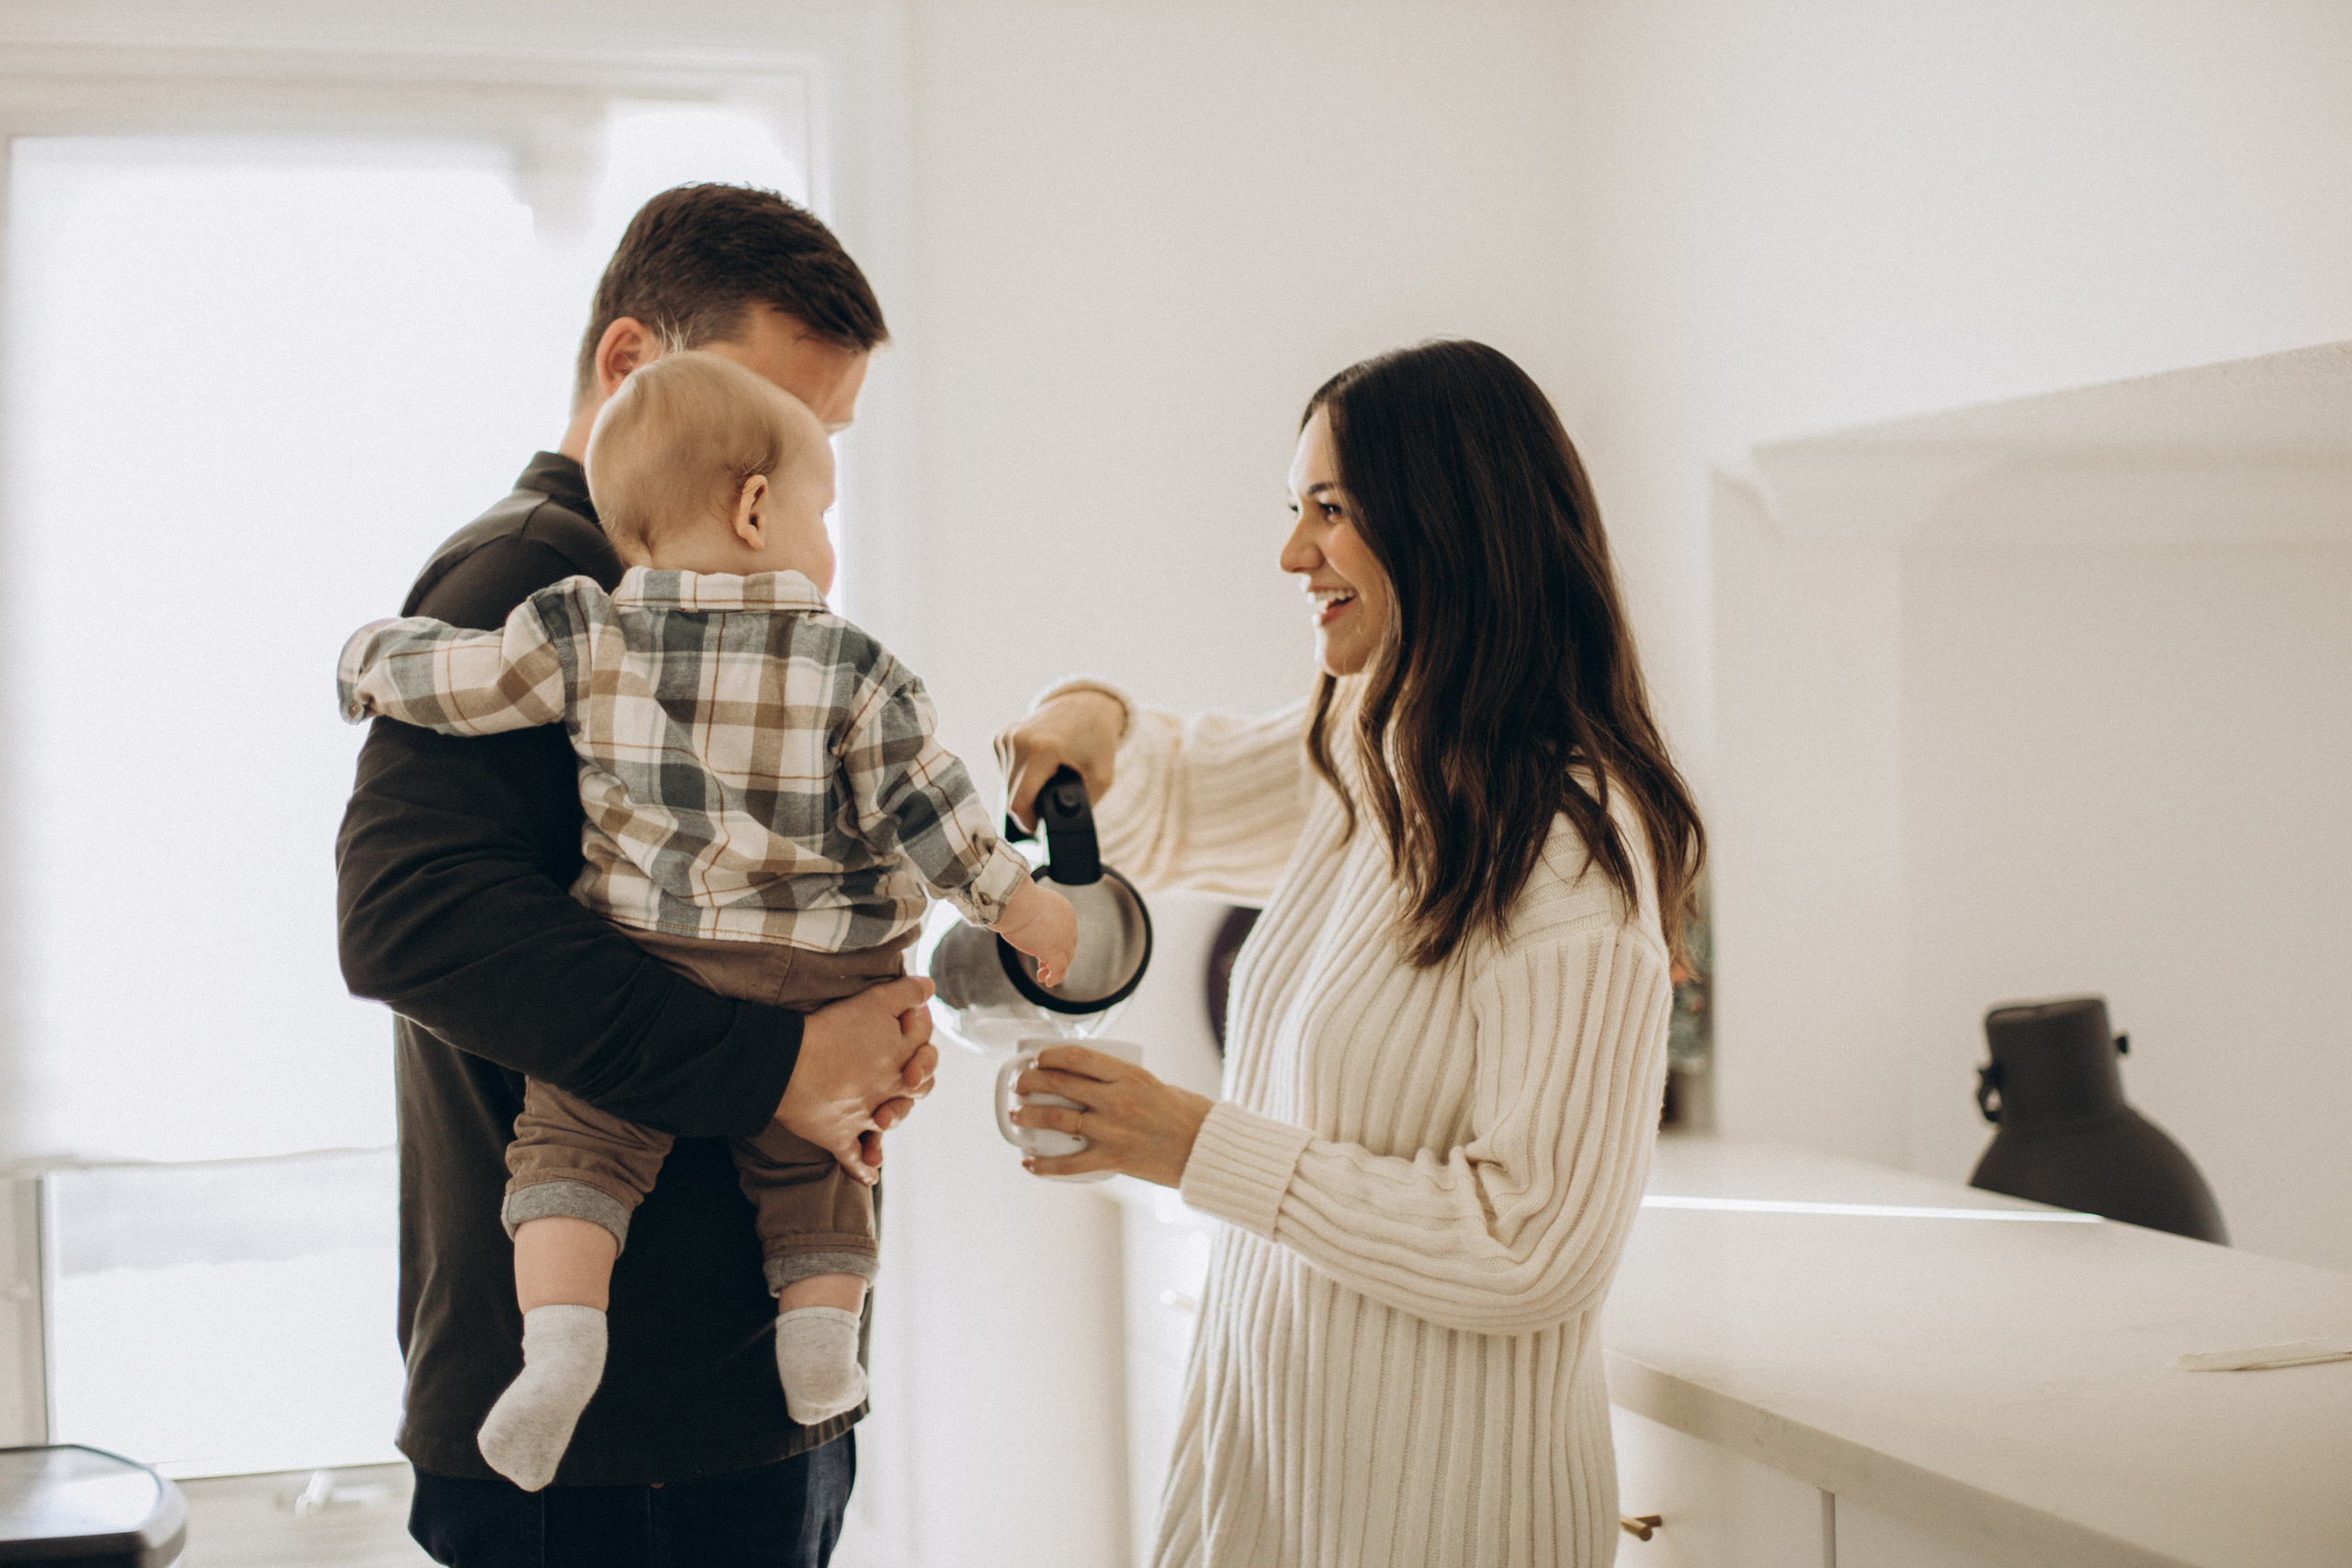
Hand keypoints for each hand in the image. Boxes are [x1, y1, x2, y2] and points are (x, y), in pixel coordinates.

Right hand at [779, 976, 936, 1184]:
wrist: (786, 1063)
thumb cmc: (829, 1031)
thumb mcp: (873, 1001)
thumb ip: (906, 993)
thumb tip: (929, 986)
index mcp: (899, 1062)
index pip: (925, 1056)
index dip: (922, 1043)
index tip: (910, 1032)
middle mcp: (886, 1092)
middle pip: (913, 1092)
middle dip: (914, 1083)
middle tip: (906, 1074)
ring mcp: (863, 1117)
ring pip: (887, 1123)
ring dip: (892, 1121)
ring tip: (886, 1119)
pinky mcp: (838, 1135)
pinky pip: (853, 1156)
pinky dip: (863, 1167)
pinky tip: (871, 1175)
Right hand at [995, 692, 1123, 831]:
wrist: (1088, 705)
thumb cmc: (1097, 741)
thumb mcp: (1102, 778)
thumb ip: (1083, 807)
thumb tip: (1061, 829)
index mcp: (1042, 749)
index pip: (1018, 803)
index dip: (1029, 823)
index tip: (1041, 827)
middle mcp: (1019, 740)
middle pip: (1010, 796)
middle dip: (1029, 807)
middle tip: (1052, 801)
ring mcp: (1007, 736)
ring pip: (1004, 784)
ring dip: (1024, 789)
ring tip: (1048, 778)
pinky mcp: (1001, 735)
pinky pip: (1003, 770)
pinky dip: (1019, 775)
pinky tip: (1036, 766)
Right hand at [995, 880, 1077, 987]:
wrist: (1014, 901)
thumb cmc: (1013, 899)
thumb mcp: (1027, 903)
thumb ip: (1029, 913)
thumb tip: (1017, 917)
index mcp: (1064, 910)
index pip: (1065, 931)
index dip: (1056, 942)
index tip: (1042, 950)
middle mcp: (1069, 925)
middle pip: (1067, 946)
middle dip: (1055, 957)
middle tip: (1041, 966)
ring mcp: (1064, 939)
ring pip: (1065, 959)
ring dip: (1054, 969)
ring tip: (1042, 976)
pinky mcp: (1055, 951)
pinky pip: (1060, 969)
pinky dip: (1056, 977)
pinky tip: (1048, 982)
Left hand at [1010, 1044, 1213, 1187]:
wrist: (1203, 1149)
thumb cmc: (1181, 1113)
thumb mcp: (1153, 1083)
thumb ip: (1121, 1080)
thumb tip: (1088, 1077)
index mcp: (1129, 1075)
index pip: (1078, 1057)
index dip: (1050, 1056)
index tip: (1036, 1059)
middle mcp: (1118, 1100)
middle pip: (1061, 1084)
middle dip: (1031, 1082)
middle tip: (1019, 1084)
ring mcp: (1113, 1131)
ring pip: (1057, 1119)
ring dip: (1029, 1116)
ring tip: (1016, 1116)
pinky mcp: (1113, 1159)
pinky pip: (1070, 1164)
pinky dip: (1044, 1165)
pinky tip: (1027, 1162)